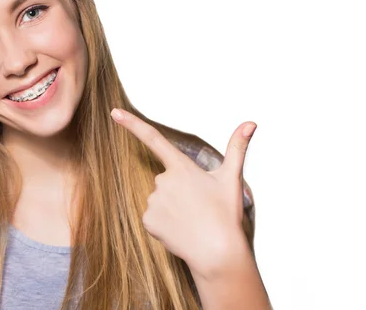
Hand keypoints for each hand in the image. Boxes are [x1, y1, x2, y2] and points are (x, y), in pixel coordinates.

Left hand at [110, 108, 256, 278]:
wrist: (217, 253)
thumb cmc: (225, 215)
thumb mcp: (232, 179)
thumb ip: (237, 148)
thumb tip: (251, 123)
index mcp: (181, 167)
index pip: (154, 139)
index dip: (133, 124)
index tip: (115, 113)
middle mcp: (163, 181)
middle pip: (166, 180)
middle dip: (179, 190)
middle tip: (198, 206)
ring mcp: (153, 201)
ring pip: (160, 199)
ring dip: (172, 207)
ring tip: (191, 220)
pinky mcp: (147, 220)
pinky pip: (153, 216)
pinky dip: (164, 222)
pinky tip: (180, 229)